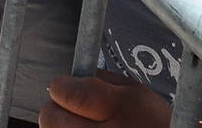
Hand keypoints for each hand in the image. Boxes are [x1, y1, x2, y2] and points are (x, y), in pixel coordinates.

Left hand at [39, 73, 172, 127]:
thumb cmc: (152, 121)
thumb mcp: (136, 91)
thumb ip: (101, 80)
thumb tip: (69, 79)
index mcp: (118, 108)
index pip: (66, 92)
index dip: (61, 86)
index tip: (65, 87)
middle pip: (50, 118)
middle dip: (56, 109)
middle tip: (70, 110)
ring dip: (61, 127)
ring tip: (81, 125)